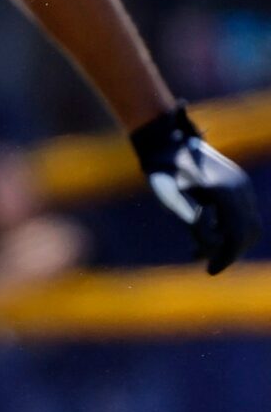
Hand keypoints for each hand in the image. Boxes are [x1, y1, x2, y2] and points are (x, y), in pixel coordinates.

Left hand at [131, 107, 260, 273]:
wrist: (166, 141)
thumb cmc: (162, 170)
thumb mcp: (169, 197)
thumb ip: (191, 218)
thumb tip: (212, 240)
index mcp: (225, 192)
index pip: (238, 234)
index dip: (227, 256)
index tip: (211, 271)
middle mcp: (239, 188)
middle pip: (248, 232)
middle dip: (230, 252)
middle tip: (207, 265)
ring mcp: (240, 186)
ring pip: (246, 224)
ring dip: (227, 241)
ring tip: (196, 252)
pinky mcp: (235, 185)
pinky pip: (239, 214)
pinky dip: (227, 230)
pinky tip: (200, 238)